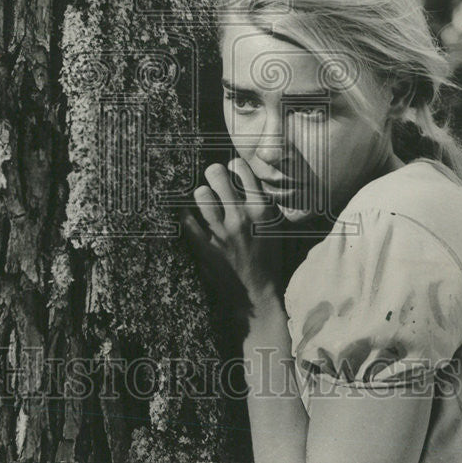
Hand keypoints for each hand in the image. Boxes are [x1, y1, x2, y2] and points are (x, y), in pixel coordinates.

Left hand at [181, 158, 283, 315]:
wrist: (257, 295)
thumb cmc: (268, 260)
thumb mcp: (274, 228)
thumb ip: (262, 205)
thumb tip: (247, 183)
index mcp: (261, 209)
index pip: (242, 170)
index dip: (234, 166)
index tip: (231, 170)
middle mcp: (241, 215)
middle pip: (217, 174)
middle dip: (213, 173)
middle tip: (213, 178)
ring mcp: (221, 231)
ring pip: (201, 194)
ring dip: (201, 194)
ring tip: (203, 199)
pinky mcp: (205, 246)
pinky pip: (187, 219)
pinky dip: (186, 215)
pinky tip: (190, 216)